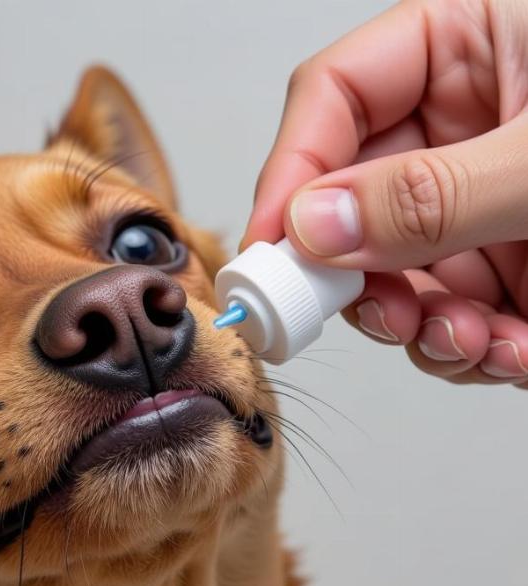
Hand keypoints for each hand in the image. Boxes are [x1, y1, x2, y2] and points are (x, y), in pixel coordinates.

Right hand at [244, 0, 527, 384]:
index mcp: (468, 47)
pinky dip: (468, 352)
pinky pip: (449, 319)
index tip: (269, 250)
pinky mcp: (507, 268)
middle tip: (367, 312)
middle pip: (347, 204)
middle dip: (354, 276)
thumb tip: (314, 226)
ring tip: (466, 341)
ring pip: (392, 279)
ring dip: (418, 328)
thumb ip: (435, 193)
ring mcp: (478, 206)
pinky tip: (509, 352)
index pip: (335, 96)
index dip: (291, 174)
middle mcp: (461, 129)